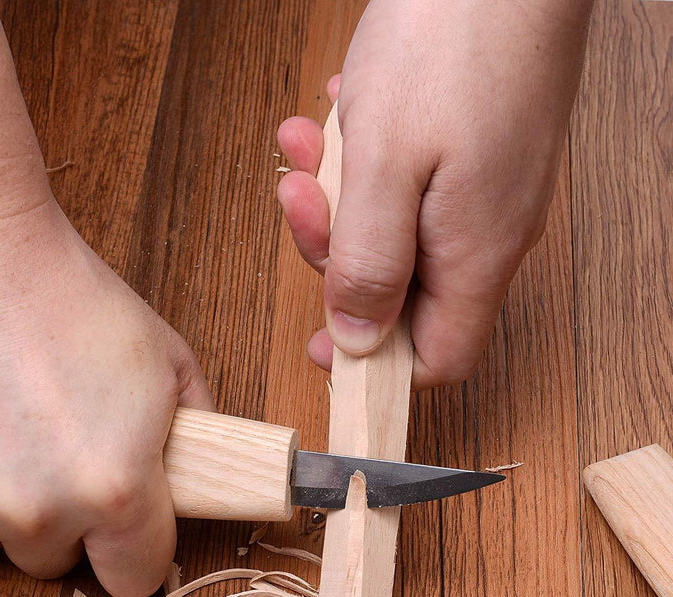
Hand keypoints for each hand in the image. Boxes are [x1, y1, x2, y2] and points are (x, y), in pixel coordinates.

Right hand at [0, 0, 212, 596]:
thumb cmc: (69, 297)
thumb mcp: (166, 360)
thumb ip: (197, 431)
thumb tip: (201, 472)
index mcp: (115, 489)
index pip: (138, 579)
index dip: (137, 551)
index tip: (130, 530)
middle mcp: (37, 513)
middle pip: (60, 561)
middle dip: (69, 521)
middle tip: (63, 454)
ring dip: (7, 502)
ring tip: (8, 426)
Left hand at [277, 0, 592, 387]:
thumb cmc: (453, 41)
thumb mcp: (384, 165)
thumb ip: (369, 263)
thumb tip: (357, 339)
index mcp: (475, 254)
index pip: (436, 357)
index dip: (376, 363)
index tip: (324, 339)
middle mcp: (487, 234)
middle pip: (401, 292)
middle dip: (335, 253)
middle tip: (300, 198)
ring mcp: (483, 193)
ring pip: (396, 234)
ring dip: (340, 199)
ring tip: (311, 146)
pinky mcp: (473, 156)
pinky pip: (409, 187)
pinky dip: (365, 165)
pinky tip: (344, 123)